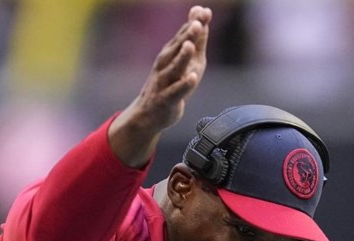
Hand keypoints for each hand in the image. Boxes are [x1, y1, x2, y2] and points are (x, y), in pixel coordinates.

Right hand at [108, 5, 211, 166]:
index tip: (204, 11)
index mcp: (170, 54)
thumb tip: (202, 14)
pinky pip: (175, 92)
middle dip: (186, 36)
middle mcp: (165, 65)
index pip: (183, 36)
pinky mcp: (165, 100)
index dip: (194, 24)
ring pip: (173, 68)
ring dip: (182, 57)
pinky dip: (183, 85)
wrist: (149, 114)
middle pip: (176, 49)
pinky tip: (192, 78)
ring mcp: (164, 83)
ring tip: (190, 46)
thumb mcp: (187, 61)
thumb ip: (196, 38)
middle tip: (197, 23)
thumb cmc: (171, 84)